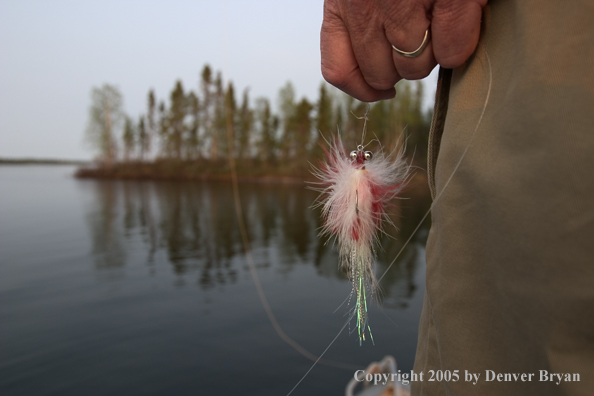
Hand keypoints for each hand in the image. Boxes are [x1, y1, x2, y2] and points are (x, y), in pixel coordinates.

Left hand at [321, 0, 486, 101]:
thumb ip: (354, 24)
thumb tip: (376, 83)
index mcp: (341, 2)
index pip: (338, 71)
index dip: (364, 87)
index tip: (383, 89)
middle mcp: (367, 7)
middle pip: (381, 75)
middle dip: (401, 67)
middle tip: (418, 42)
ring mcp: (406, 3)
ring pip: (415, 68)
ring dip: (430, 57)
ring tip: (438, 26)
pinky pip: (451, 52)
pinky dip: (457, 50)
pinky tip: (458, 30)